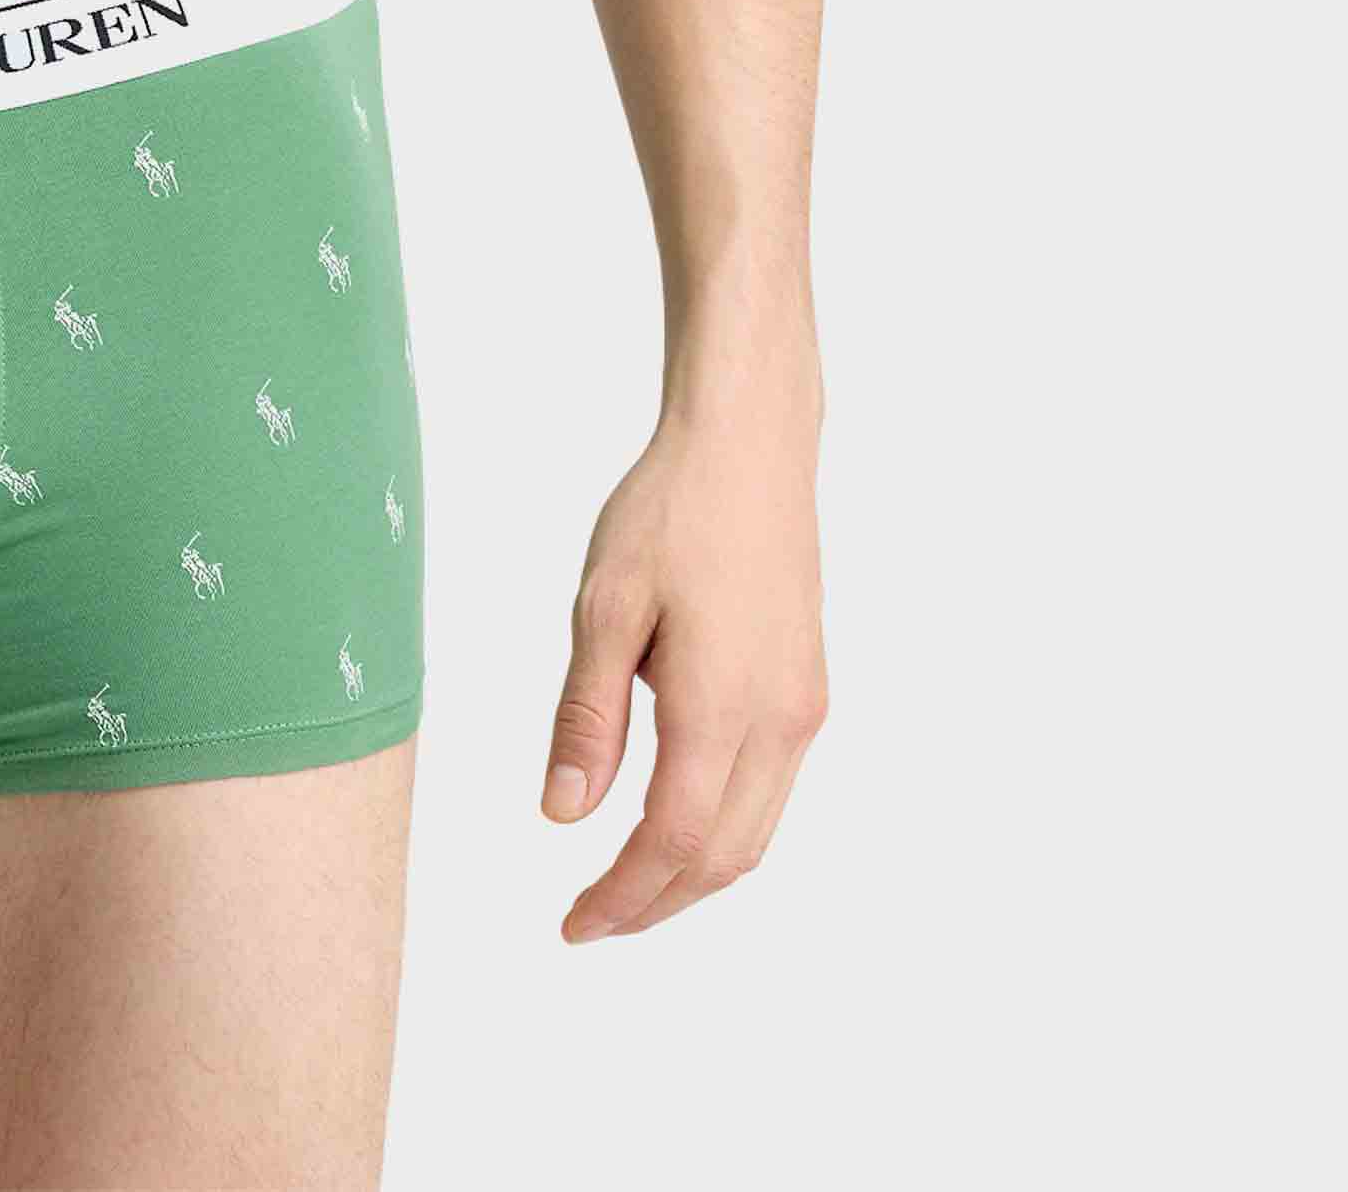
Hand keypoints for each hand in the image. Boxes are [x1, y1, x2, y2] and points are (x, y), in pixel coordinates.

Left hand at [542, 402, 826, 939]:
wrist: (749, 448)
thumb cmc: (669, 513)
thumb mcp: (603, 607)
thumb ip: (587, 717)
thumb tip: (565, 815)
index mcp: (720, 705)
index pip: (673, 840)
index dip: (623, 896)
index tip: (574, 925)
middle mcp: (778, 720)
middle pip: (723, 856)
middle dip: (656, 904)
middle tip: (591, 921)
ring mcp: (802, 708)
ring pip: (756, 832)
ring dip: (693, 874)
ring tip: (627, 887)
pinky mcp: (809, 688)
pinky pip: (771, 792)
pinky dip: (723, 830)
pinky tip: (677, 820)